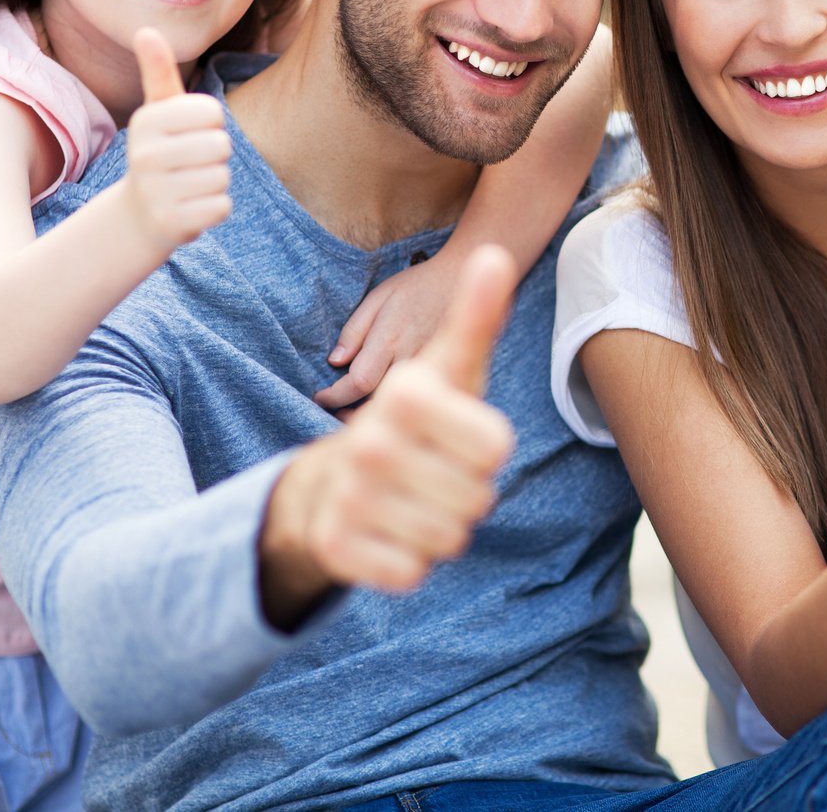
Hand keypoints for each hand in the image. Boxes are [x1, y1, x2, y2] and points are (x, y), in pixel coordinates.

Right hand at [123, 28, 231, 252]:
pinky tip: (190, 208)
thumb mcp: (157, 112)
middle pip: (221, 145)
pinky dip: (214, 209)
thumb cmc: (161, 153)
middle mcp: (146, 154)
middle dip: (215, 156)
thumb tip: (145, 29)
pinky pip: (222, 207)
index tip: (187, 135)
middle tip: (189, 165)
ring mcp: (157, 191)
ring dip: (214, 184)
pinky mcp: (172, 222)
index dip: (210, 125)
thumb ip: (157, 72)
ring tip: (188, 186)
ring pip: (222, 177)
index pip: (213, 112)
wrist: (139, 215)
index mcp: (147, 121)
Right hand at [259, 247, 518, 624]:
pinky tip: (389, 533)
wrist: (331, 481)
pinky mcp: (337, 547)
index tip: (455, 434)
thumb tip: (495, 255)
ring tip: (412, 499)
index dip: (486, 449)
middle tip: (433, 472)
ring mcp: (349, 496)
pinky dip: (409, 560)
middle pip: (478, 499)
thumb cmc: (413, 418)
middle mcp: (370, 443)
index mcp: (406, 394)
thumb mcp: (447, 366)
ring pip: (449, 538)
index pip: (495, 447)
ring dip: (441, 526)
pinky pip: (412, 572)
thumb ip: (476, 316)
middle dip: (466, 492)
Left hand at [314, 252, 454, 408]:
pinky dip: (399, 406)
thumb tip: (335, 362)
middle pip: (377, 402)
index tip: (321, 397)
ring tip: (354, 414)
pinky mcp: (447, 375)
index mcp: (390, 340)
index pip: (358, 382)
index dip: (335, 396)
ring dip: (374, 413)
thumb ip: (355, 330)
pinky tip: (388, 406)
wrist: (462, 281)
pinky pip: (419, 399)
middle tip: (334, 410)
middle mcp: (411, 360)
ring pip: (399, 405)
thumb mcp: (378, 297)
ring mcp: (431, 370)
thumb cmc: (417, 286)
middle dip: (351, 411)